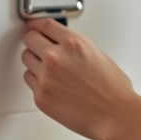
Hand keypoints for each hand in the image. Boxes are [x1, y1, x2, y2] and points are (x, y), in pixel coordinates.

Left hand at [21, 18, 140, 139]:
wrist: (114, 115)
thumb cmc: (114, 90)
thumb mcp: (100, 56)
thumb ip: (77, 49)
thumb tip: (64, 47)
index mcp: (73, 43)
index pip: (45, 25)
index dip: (37, 23)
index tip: (33, 24)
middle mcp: (56, 57)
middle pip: (30, 39)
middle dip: (34, 41)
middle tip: (38, 45)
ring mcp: (46, 77)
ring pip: (26, 59)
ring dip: (35, 61)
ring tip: (48, 68)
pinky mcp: (41, 96)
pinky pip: (30, 80)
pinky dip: (37, 80)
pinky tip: (51, 83)